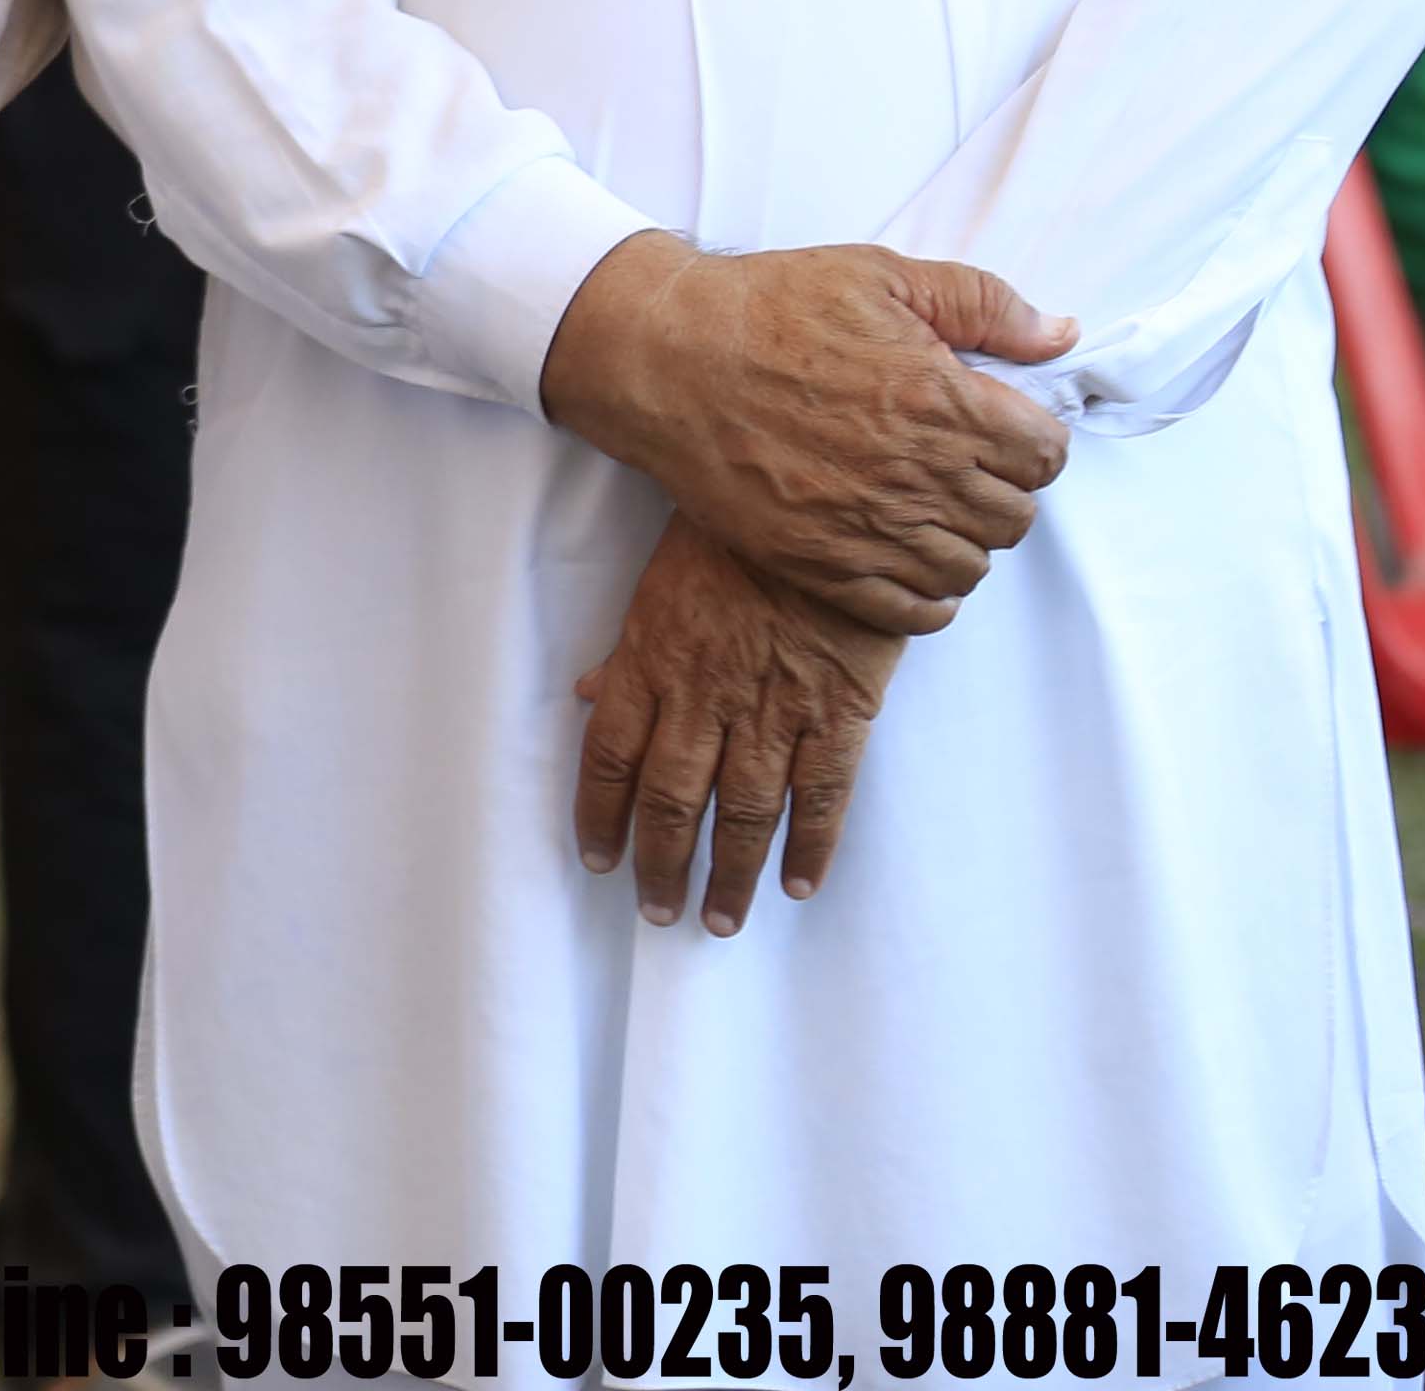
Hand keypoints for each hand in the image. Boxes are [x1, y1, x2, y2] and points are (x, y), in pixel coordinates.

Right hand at [534, 236, 1072, 632]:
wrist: (665, 356)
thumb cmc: (768, 308)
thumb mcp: (881, 276)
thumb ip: (982, 303)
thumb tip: (1060, 335)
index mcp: (943, 400)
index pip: (1045, 455)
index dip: (1030, 439)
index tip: (999, 428)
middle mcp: (917, 473)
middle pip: (1014, 517)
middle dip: (999, 489)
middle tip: (959, 465)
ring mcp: (868, 526)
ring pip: (970, 567)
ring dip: (962, 540)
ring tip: (928, 508)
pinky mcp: (820, 562)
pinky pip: (914, 611)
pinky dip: (927, 596)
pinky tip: (908, 561)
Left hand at [573, 512, 905, 933]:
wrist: (823, 503)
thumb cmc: (731, 538)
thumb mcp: (660, 584)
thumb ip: (627, 652)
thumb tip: (584, 695)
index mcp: (652, 661)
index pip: (609, 756)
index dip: (600, 817)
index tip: (600, 862)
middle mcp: (705, 695)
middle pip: (672, 799)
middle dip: (663, 865)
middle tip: (660, 913)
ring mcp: (775, 707)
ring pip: (744, 812)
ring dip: (729, 874)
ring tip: (721, 920)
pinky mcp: (841, 711)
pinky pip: (824, 794)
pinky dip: (811, 846)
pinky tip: (797, 884)